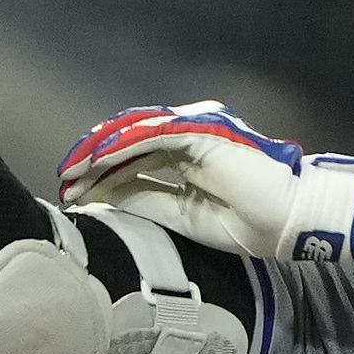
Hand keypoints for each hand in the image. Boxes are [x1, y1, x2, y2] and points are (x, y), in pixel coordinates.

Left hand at [56, 103, 353, 265]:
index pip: (136, 161)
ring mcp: (194, 130)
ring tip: (70, 171)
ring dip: (99, 152)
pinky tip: (95, 158)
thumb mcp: (186, 216)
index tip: (76, 196)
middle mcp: (189, 138)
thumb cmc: (250, 223)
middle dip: (93, 162)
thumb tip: (108, 198)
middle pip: (129, 144)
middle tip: (64, 181)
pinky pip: (150, 134)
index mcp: (189, 160)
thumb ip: (149, 201)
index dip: (103, 177)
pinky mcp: (199, 130)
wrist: (288, 217)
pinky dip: (120, 145)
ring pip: (133, 134)